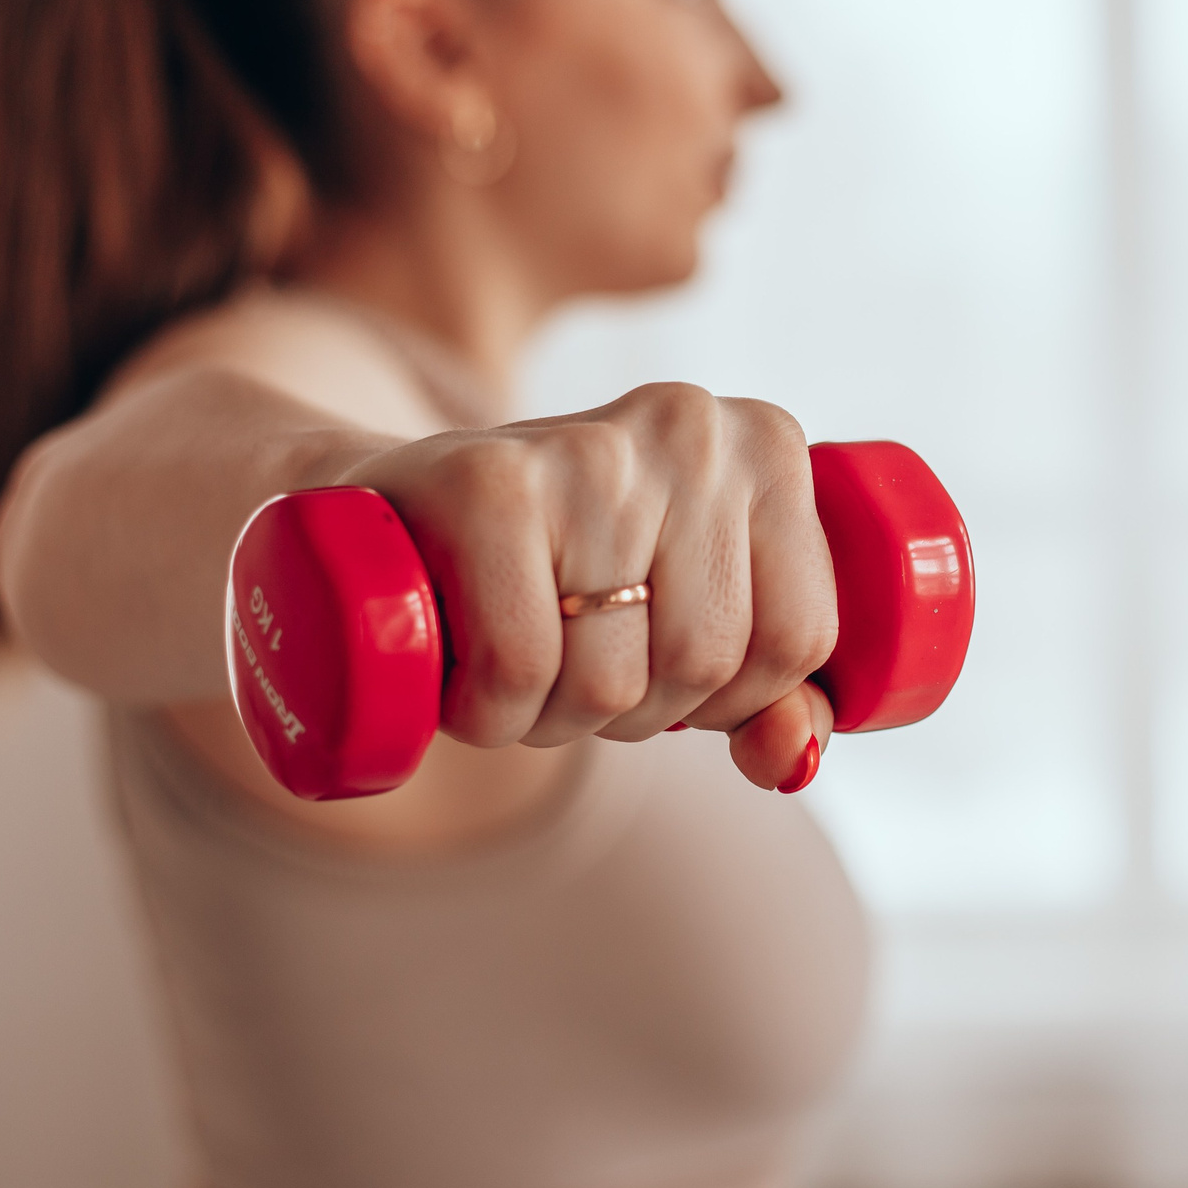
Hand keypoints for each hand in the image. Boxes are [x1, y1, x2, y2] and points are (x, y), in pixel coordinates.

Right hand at [339, 383, 837, 788]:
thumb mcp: (684, 620)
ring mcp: (594, 446)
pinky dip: (488, 711)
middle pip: (706, 664)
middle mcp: (693, 425)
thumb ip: (768, 694)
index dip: (730, 699)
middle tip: (571, 663)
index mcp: (769, 447)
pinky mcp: (489, 479)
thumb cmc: (560, 574)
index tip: (661, 663)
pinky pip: (523, 665)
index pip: (801, 640)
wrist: (386, 509)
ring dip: (550, 719)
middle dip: (633, 711)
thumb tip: (793, 761)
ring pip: (613, 679)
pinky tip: (465, 674)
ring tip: (515, 662)